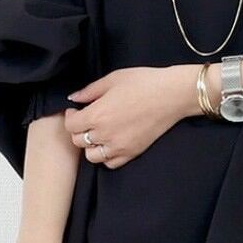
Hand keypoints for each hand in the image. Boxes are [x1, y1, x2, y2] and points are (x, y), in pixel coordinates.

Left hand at [63, 65, 201, 168]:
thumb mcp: (113, 79)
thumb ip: (90, 90)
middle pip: (78, 141)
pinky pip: (111, 163)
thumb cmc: (145, 82)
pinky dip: (106, 156)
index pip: (70, 125)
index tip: (76, 110)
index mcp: (97, 115)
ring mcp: (119, 146)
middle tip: (87, 119)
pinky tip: (111, 143)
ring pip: (92, 155)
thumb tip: (74, 98)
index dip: (70, 117)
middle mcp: (105, 134)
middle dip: (79, 129)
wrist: (173, 95)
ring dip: (91, 145)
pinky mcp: (133, 152)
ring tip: (98, 133)